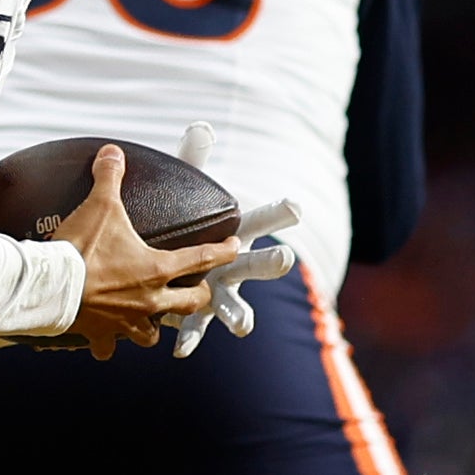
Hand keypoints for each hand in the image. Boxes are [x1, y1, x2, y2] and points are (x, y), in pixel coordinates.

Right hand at [50, 142, 243, 358]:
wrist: (51, 285)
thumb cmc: (80, 248)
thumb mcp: (99, 206)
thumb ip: (109, 178)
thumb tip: (112, 153)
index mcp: (156, 269)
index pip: (201, 259)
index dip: (222, 252)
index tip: (234, 247)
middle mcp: (149, 299)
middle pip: (190, 304)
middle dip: (199, 297)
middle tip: (198, 290)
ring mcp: (125, 321)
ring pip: (152, 334)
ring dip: (154, 326)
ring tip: (150, 318)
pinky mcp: (100, 334)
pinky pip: (108, 347)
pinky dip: (107, 343)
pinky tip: (103, 340)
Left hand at [163, 123, 302, 356]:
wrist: (180, 273)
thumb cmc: (191, 229)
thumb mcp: (192, 196)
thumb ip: (194, 163)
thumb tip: (199, 126)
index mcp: (237, 237)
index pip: (262, 220)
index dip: (278, 214)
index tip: (294, 206)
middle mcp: (236, 268)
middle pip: (258, 264)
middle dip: (270, 262)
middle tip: (284, 258)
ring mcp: (221, 294)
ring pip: (233, 305)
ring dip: (238, 315)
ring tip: (243, 325)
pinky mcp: (196, 316)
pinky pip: (193, 328)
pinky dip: (188, 338)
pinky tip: (181, 348)